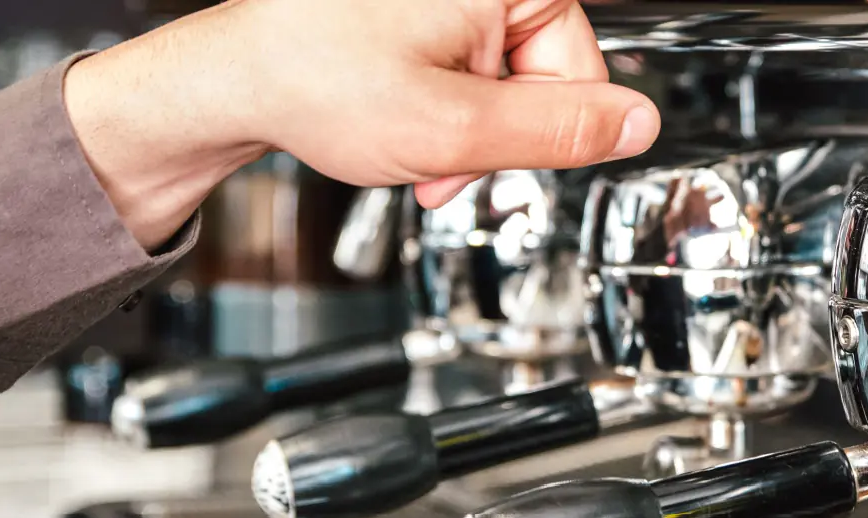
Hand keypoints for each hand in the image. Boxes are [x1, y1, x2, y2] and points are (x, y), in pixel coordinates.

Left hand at [64, 0, 658, 248]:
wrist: (228, 80)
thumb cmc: (315, 82)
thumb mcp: (458, 129)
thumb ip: (560, 132)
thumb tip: (639, 124)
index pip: (581, 70)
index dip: (537, 129)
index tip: (485, 150)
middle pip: (541, 72)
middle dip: (494, 130)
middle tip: (438, 153)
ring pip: (501, 76)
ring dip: (464, 126)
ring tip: (408, 136)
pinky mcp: (421, 7)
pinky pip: (465, 61)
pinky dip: (439, 102)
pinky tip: (399, 115)